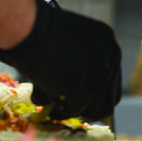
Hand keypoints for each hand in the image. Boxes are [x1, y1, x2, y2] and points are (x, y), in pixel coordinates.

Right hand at [0, 0, 121, 120]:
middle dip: (90, 103)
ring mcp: (101, 78)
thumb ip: (72, 58)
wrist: (31, 29)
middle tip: (70, 106)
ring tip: (56, 109)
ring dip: (76, 110)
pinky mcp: (86, 93)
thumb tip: (63, 80)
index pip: (109, 74)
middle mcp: (111, 60)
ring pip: (97, 109)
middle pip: (110, 95)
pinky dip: (61, 113)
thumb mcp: (65, 39)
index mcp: (107, 42)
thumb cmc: (39, 27)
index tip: (79, 93)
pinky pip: (75, 111)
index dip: (94, 86)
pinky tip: (48, 108)